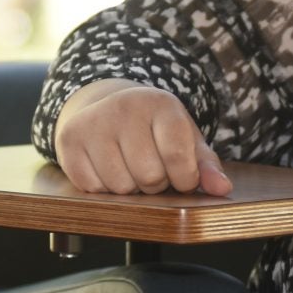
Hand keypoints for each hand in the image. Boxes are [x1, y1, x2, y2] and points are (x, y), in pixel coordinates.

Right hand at [54, 78, 232, 195]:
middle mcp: (124, 107)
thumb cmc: (153, 129)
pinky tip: (107, 168)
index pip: (179, 159)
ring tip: (129, 167)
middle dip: (155, 184)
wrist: (104, 107)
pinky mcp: (69, 141)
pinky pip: (93, 188)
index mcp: (160, 104)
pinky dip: (104, 188)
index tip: (181, 174)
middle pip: (149, 176)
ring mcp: (93, 123)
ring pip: (120, 187)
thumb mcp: (184, 138)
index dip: (184, 178)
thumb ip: (205, 164)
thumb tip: (222, 188)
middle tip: (150, 167)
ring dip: (129, 189)